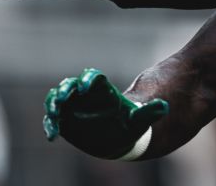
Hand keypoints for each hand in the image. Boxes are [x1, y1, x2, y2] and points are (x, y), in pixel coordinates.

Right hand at [44, 68, 166, 159]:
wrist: (121, 137)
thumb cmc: (132, 125)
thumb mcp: (142, 120)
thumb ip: (150, 112)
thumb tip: (164, 106)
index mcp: (103, 91)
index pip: (94, 77)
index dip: (88, 79)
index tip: (85, 87)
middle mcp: (85, 96)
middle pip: (71, 85)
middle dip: (65, 89)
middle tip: (62, 98)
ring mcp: (73, 107)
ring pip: (58, 99)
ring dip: (53, 104)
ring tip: (54, 114)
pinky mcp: (65, 120)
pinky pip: (53, 120)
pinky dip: (50, 125)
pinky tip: (52, 136)